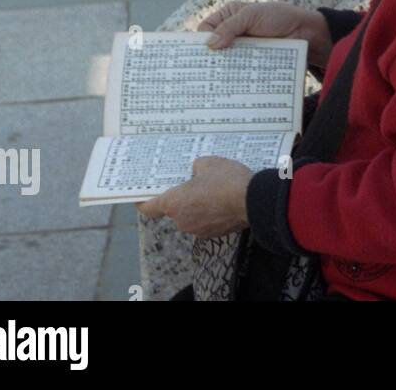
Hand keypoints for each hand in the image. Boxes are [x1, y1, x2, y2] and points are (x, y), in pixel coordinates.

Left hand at [136, 156, 251, 237]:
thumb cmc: (226, 180)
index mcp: (173, 203)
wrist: (255, 201)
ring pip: (192, 216)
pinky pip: (208, 221)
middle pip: (174, 210)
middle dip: (181, 198)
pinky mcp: (216, 233)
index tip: (140, 197)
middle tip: (192, 184)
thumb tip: (197, 172)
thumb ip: (196, 167)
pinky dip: (212, 213)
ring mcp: (199, 230)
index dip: (143, 202)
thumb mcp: (209, 163)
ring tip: (214, 191)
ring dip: (198, 206)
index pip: (149, 208)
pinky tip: (225, 201)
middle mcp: (182, 220)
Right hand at [198, 0, 332, 68]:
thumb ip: (230, 27)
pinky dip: (233, 75)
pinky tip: (229, 84)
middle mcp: (232, 32)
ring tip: (213, 81)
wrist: (306, 32)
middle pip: (213, 46)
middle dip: (208, 57)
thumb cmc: (280, 17)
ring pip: (224, 60)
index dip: (201, 39)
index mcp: (229, 15)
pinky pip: (237, 69)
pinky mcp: (251, 62)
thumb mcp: (252, 15)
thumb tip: (210, 44)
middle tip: (202, 71)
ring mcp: (242, 48)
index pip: (206, 28)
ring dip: (220, 68)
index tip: (199, 53)